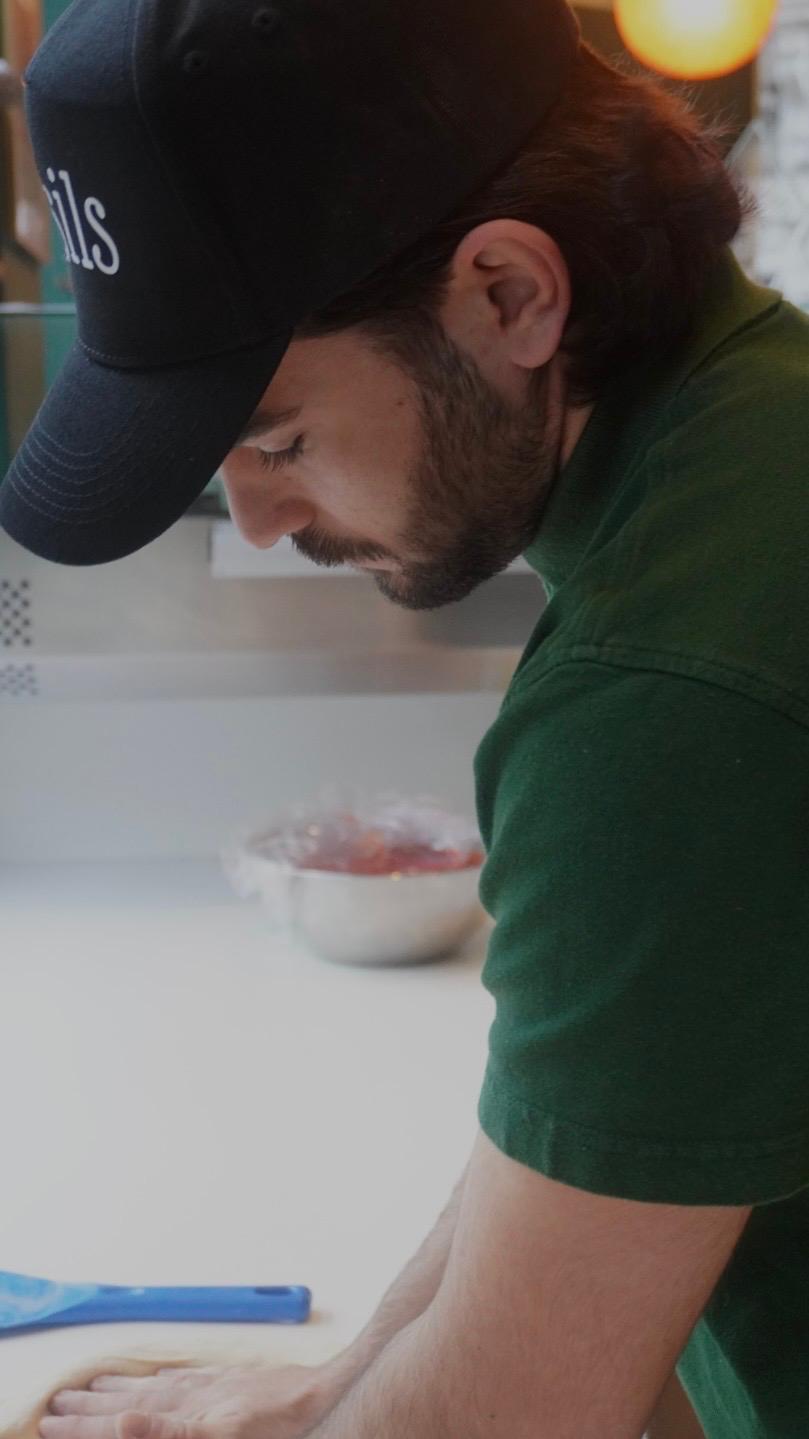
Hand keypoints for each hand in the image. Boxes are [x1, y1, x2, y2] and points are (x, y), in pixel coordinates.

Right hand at [41, 1360, 342, 1438]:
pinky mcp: (235, 1384)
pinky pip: (188, 1380)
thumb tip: (125, 1424)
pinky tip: (157, 1378)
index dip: (89, 1425)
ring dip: (122, 1390)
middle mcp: (196, 1399)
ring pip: (157, 1389)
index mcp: (188, 1416)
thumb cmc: (282, 1427)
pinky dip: (163, 1380)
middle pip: (134, 1403)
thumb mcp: (222, 1434)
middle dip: (94, 1407)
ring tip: (93, 1386)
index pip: (127, 1423)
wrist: (327, 1396)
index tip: (53, 1420)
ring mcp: (216, 1390)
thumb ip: (170, 1431)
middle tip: (58, 1403)